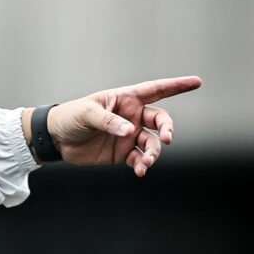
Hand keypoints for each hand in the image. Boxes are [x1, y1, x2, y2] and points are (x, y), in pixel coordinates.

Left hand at [28, 76, 201, 176]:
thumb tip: (129, 130)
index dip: (176, 86)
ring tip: (146, 161)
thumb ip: (108, 121)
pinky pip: (140, 159)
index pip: (155, 90)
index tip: (196, 82)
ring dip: (153, 153)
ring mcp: (129, 135)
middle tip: (168, 139)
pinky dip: (143, 165)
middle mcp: (132, 117)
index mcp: (125, 99)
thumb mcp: (86, 113)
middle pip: (160, 120)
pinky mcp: (123, 153)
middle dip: (168, 128)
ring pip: (153, 143)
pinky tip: (140, 170)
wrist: (56, 138)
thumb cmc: (70, 116)